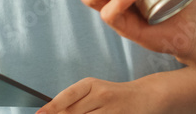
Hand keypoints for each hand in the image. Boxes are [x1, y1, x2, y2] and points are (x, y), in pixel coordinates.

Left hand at [36, 78, 158, 113]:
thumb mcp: (94, 91)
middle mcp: (100, 95)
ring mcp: (109, 110)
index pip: (68, 96)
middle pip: (72, 113)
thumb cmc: (113, 95)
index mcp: (91, 85)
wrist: (144, 96)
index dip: (52, 107)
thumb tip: (51, 112)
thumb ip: (74, 101)